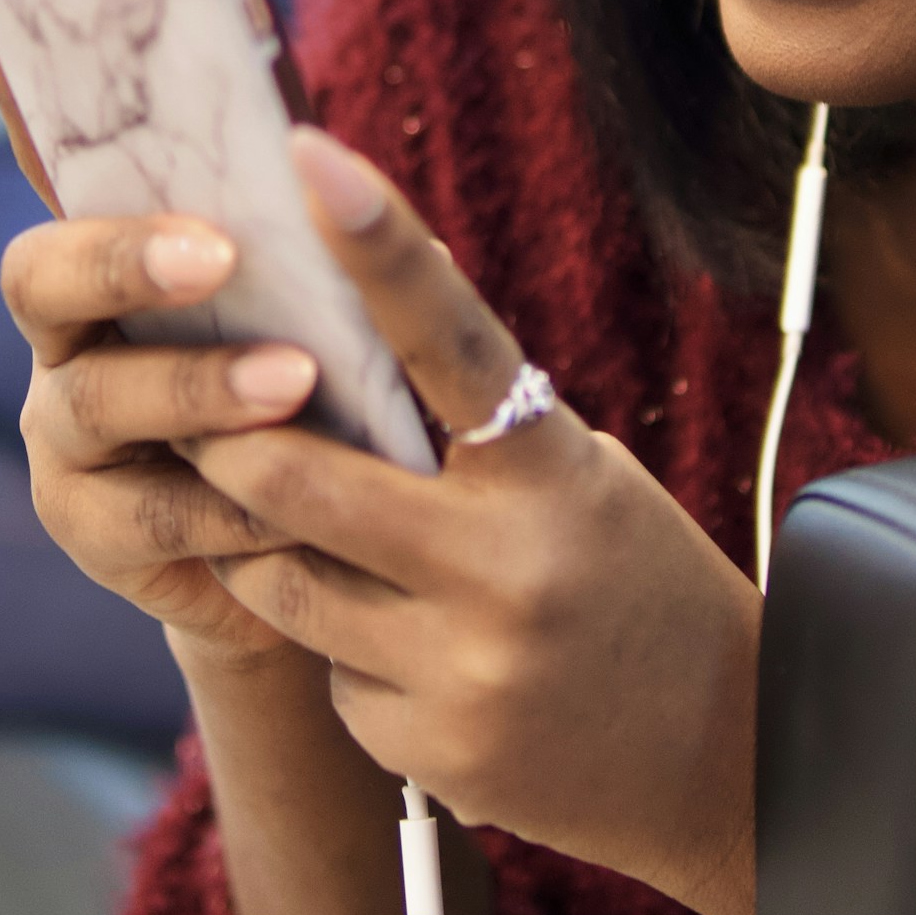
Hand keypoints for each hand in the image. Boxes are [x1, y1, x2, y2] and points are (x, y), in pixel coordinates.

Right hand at [0, 0, 325, 668]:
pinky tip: (297, 508)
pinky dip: (233, 504)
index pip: (53, 145)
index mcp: (121, 248)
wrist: (339, 560)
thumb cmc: (335, 398)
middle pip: (40, 271)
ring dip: (198, 386)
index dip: (3, 66)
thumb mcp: (333, 298)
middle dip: (120, 254)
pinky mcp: (94, 531)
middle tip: (218, 252)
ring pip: (98, 396)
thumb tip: (324, 154)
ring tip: (298, 382)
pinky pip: (151, 513)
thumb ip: (311, 231)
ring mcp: (67, 433)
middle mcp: (68, 330)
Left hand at [177, 129, 765, 914]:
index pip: (449, 336)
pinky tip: (416, 655)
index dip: (377, 243)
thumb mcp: (580, 480)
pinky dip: (344, 646)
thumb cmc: (635, 581)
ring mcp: (461, 666)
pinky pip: (328, 671)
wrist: (728, 760)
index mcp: (554, 470)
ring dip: (264, 544)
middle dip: (221, 435)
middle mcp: (504, 565)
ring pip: (281, 579)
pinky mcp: (427, 748)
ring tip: (311, 536)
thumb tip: (333, 337)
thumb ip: (471, 428)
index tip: (309, 154)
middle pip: (294, 476)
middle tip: (186, 403)